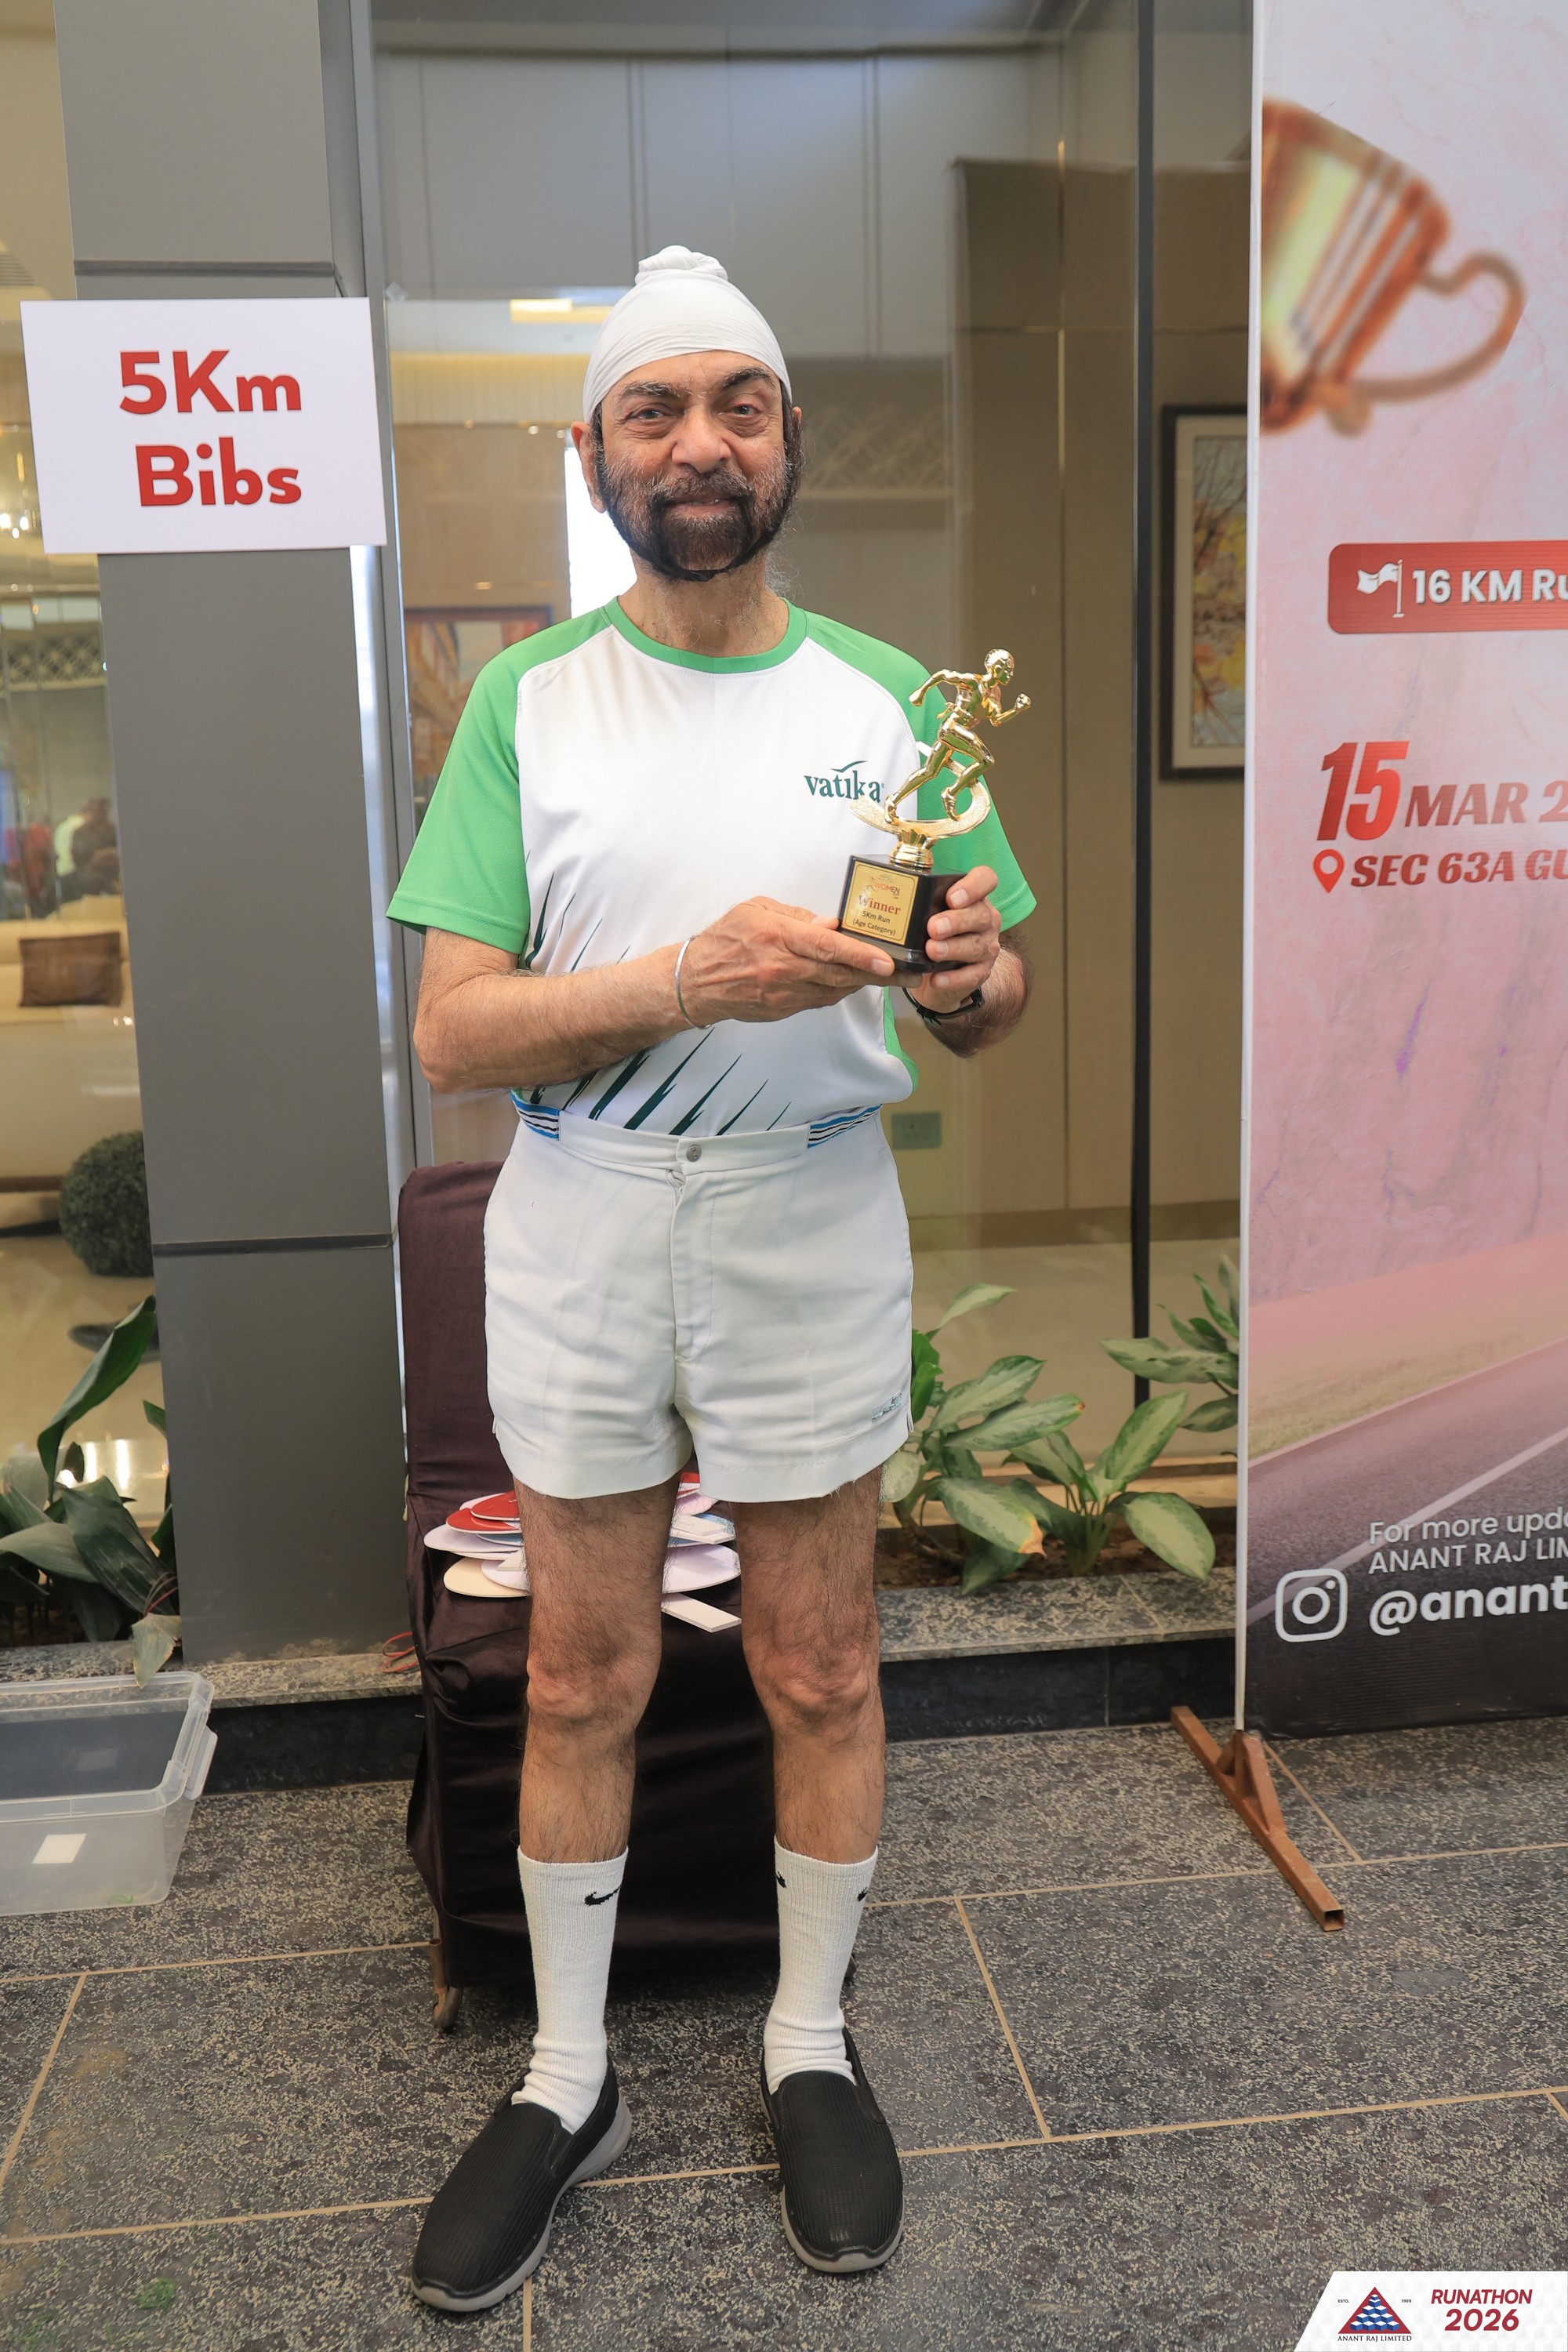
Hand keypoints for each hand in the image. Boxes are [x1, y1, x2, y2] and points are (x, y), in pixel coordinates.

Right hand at [679, 897, 894, 1024]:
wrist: (696, 982)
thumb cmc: (725, 940)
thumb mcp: (756, 910)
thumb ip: (796, 916)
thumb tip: (831, 924)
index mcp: (777, 937)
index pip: (827, 948)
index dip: (861, 955)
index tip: (887, 960)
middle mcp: (783, 969)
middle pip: (840, 974)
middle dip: (878, 974)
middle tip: (909, 973)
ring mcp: (783, 994)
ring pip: (834, 990)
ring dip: (863, 983)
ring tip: (891, 976)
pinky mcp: (783, 1010)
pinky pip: (820, 1000)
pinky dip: (839, 990)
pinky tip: (854, 981)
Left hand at [904, 866, 1000, 1012]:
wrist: (932, 974)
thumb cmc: (929, 936)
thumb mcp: (925, 914)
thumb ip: (919, 901)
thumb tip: (894, 889)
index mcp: (973, 898)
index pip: (985, 880)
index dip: (973, 886)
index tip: (951, 898)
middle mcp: (985, 919)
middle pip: (980, 915)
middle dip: (956, 921)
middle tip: (933, 927)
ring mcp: (986, 946)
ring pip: (976, 946)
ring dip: (953, 948)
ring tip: (932, 951)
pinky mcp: (981, 972)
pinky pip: (971, 975)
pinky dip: (953, 978)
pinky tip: (936, 978)